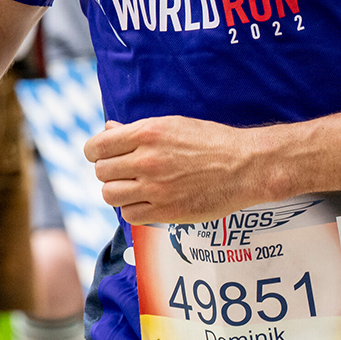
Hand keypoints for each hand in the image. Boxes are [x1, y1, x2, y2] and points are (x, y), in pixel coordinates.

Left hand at [84, 117, 276, 224]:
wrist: (245, 166)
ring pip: (110, 195)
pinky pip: (129, 214)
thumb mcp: (171, 125)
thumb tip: (107, 130)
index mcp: (147, 134)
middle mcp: (148, 161)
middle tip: (123, 171)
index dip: (94, 152)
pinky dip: (133, 208)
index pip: (97, 147)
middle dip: (108, 171)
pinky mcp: (167, 211)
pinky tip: (146, 201)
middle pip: (101, 172)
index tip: (101, 155)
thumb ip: (135, 130)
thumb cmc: (209, 141)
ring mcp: (156, 188)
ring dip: (117, 191)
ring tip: (131, 187)